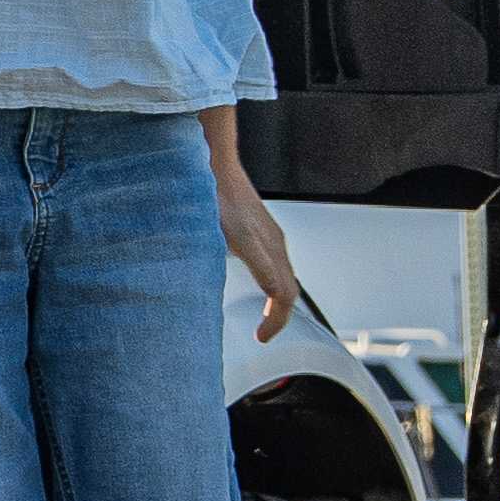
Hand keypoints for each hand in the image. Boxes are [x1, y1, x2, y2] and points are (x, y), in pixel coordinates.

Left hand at [211, 143, 316, 342]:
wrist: (212, 161)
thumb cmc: (218, 197)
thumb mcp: (237, 237)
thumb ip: (260, 266)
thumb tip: (279, 296)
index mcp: (273, 250)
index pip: (285, 296)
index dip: (276, 321)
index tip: (261, 338)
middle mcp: (274, 243)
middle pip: (287, 287)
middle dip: (278, 314)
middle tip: (263, 332)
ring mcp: (265, 233)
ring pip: (279, 272)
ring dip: (274, 297)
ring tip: (260, 313)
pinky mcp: (254, 225)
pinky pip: (269, 260)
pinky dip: (266, 278)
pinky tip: (249, 275)